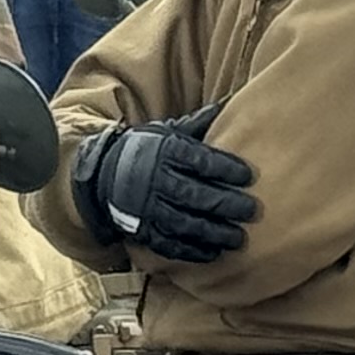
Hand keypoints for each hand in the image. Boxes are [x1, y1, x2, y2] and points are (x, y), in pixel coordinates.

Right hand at [74, 109, 258, 265]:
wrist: (103, 174)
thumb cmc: (146, 150)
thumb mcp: (167, 131)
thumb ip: (199, 124)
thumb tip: (233, 101)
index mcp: (165, 151)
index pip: (199, 160)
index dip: (225, 168)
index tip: (248, 176)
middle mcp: (155, 179)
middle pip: (195, 195)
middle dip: (225, 204)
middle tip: (252, 211)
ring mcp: (147, 207)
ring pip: (184, 223)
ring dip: (213, 233)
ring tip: (238, 238)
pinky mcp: (142, 229)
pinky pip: (168, 243)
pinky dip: (191, 250)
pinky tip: (213, 253)